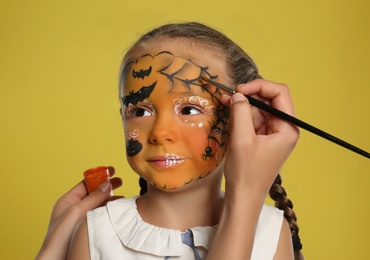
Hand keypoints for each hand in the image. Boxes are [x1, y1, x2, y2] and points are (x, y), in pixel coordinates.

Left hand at [35, 166, 122, 259]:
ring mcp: (82, 218)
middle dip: (107, 186)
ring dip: (110, 200)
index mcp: (68, 200)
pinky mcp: (88, 227)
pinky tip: (117, 211)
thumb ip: (92, 197)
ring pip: (99, 204)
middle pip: (94, 193)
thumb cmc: (59, 237)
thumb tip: (107, 184)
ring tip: (122, 198)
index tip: (111, 170)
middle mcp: (75, 208)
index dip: (99, 176)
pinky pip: (100, 215)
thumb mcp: (76, 211)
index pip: (86, 183)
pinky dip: (109, 211)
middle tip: (120, 181)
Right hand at [221, 79, 298, 197]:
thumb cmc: (247, 172)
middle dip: (249, 95)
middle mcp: (284, 128)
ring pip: (259, 109)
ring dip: (243, 105)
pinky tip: (230, 113)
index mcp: (288, 128)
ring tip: (225, 103)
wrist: (244, 196)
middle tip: (229, 96)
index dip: (259, 86)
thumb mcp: (242, 139)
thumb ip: (241, 112)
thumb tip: (238, 94)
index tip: (239, 89)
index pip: (279, 94)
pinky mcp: (263, 138)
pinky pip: (253, 119)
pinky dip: (241, 115)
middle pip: (269, 99)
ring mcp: (273, 133)